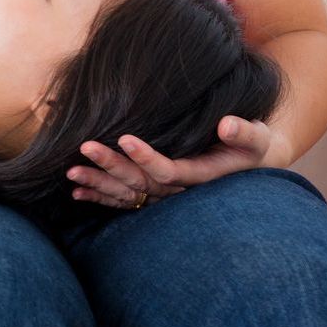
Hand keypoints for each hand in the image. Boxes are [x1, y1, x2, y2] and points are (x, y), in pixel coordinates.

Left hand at [66, 115, 283, 209]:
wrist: (250, 165)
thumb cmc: (252, 146)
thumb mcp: (255, 137)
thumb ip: (244, 132)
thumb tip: (229, 125)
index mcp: (201, 176)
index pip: (169, 170)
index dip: (147, 157)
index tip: (125, 138)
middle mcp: (179, 190)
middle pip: (141, 182)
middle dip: (112, 165)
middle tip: (85, 146)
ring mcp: (165, 195)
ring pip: (128, 193)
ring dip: (98, 184)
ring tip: (70, 174)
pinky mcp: (156, 194)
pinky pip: (125, 201)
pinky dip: (101, 197)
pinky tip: (76, 194)